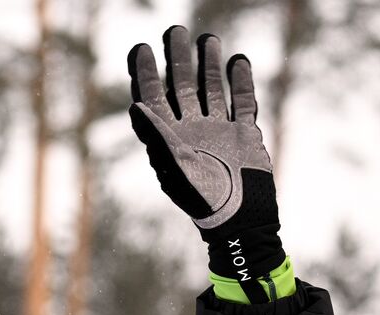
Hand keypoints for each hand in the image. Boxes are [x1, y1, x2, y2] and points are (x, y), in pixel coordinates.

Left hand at [129, 27, 283, 283]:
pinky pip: (241, 101)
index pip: (152, 98)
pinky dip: (240, 81)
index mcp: (167, 138)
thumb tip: (135, 106)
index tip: (140, 47)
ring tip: (208, 39)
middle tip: (175, 30)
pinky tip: (238, 61)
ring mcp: (217, 130)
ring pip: (210, 89)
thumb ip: (157, 136)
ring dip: (208, 65)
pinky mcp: (244, 133)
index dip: (144, 74)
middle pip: (180, 86)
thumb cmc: (202, 198)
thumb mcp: (175, 167)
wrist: (240, 217)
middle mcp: (190, 130)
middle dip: (177, 59)